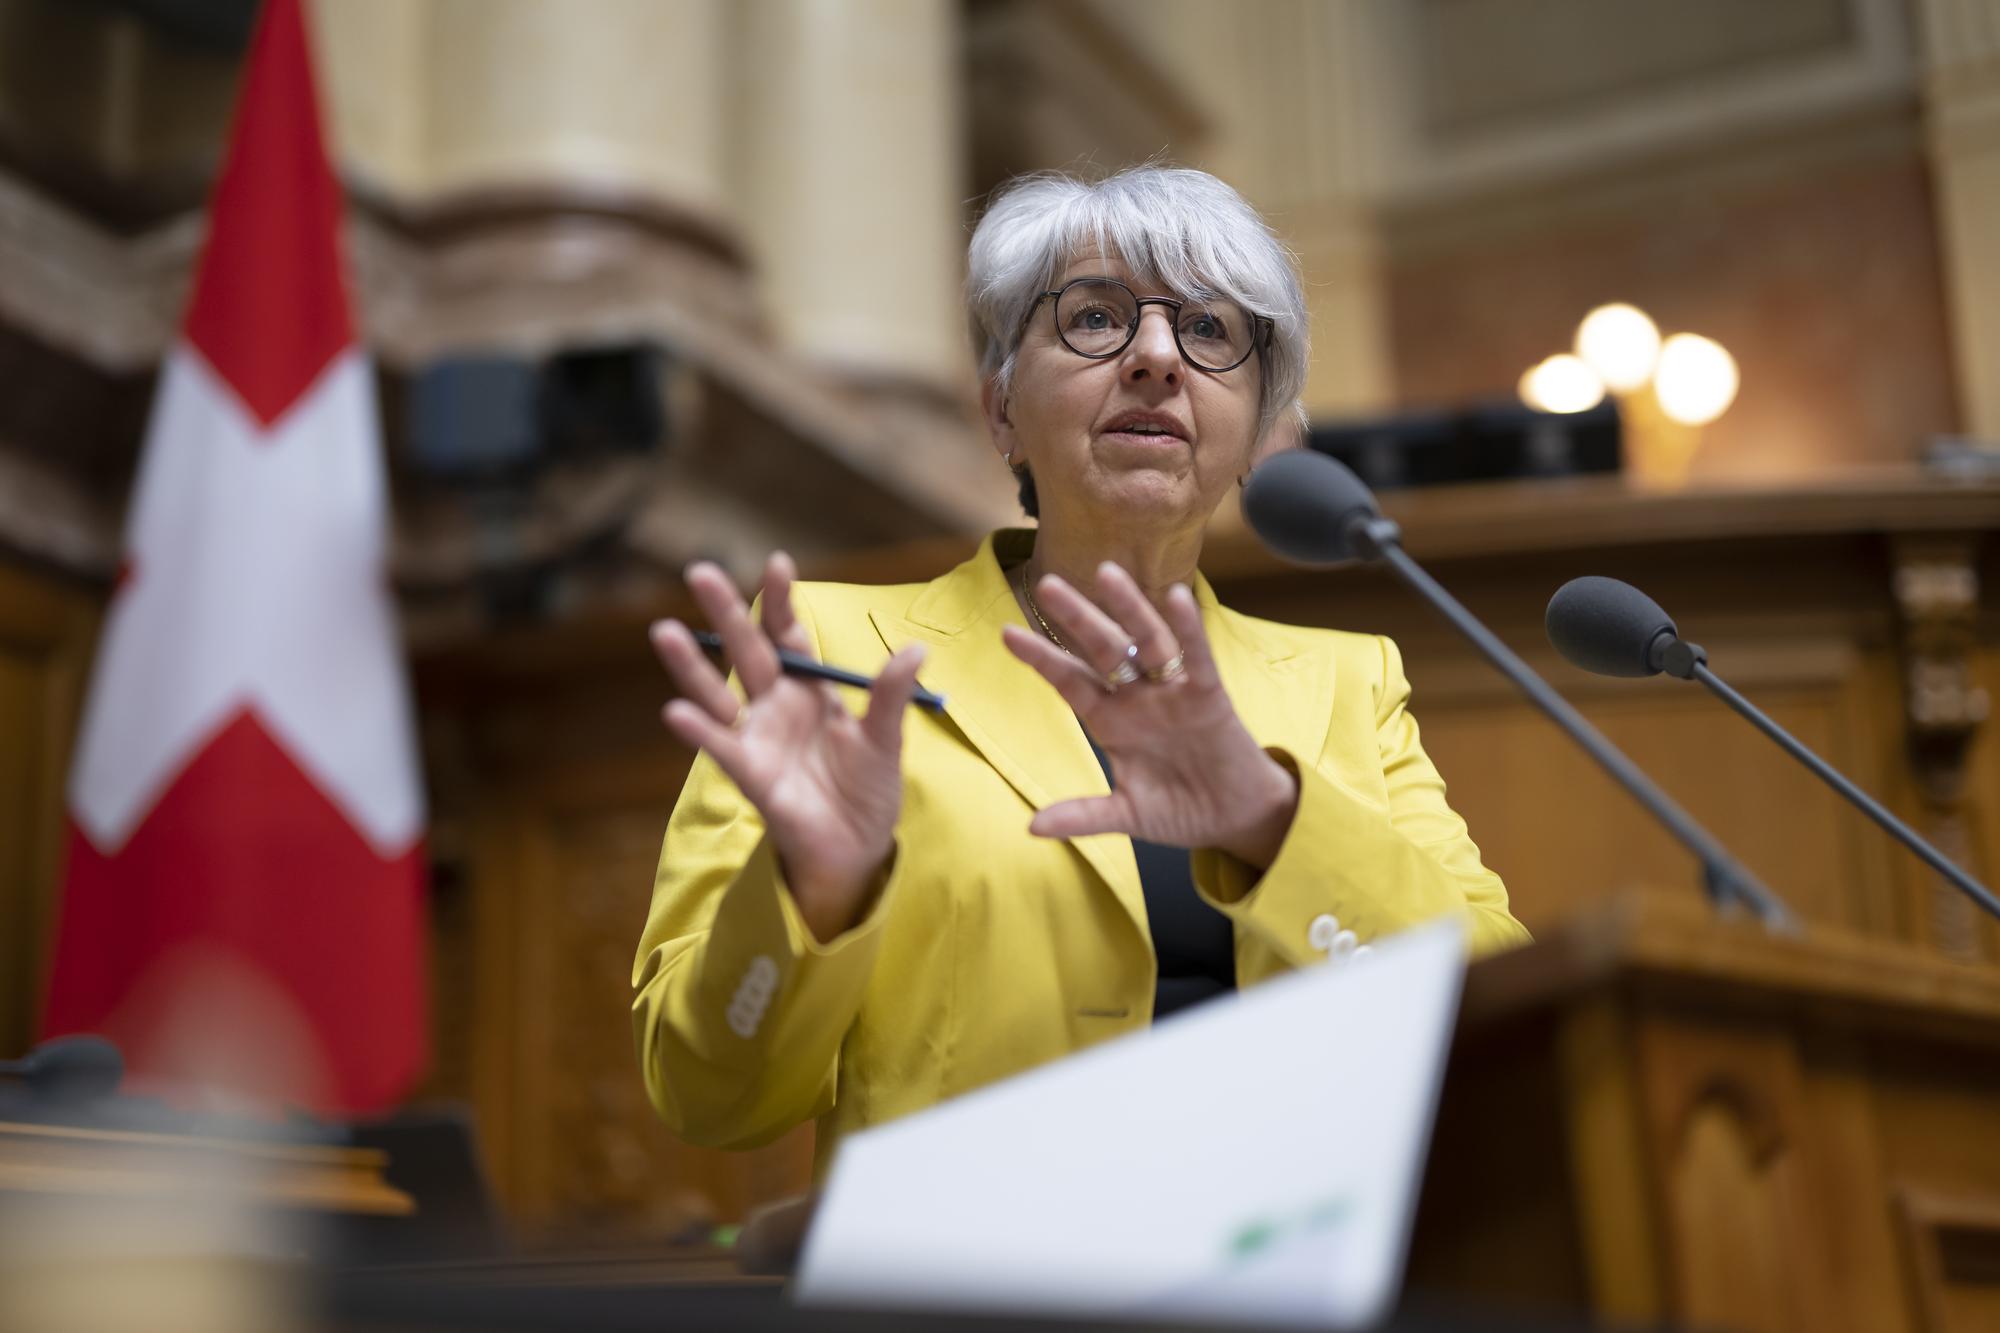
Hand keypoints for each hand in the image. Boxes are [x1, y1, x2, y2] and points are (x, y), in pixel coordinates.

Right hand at [650, 553, 926, 941]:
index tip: (777, 563)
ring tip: (665, 630)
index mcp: (810, 690)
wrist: (858, 849)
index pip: (789, 635)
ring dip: (691, 665)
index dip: (781, 602)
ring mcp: (758, 739)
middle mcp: (776, 707)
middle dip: (725, 611)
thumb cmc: (868, 790)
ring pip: (718, 693)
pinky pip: (722, 749)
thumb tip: (916, 649)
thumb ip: (891, 696)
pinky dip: (700, 731)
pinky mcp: (752, 776)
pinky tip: (676, 713)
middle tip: (699, 570)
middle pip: (747, 651)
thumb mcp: (886, 740)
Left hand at [1002, 563, 1298, 867]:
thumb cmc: (1181, 810)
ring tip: (1107, 573)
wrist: (1236, 819)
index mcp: (1112, 722)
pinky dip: (1188, 629)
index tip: (1006, 633)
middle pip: (1104, 649)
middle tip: (1048, 585)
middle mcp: (1139, 698)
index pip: (1070, 681)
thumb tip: (1032, 827)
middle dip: (1077, 618)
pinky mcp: (1209, 697)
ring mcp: (1174, 693)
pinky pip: (1197, 657)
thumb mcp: (1126, 815)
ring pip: (1148, 641)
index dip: (1041, 658)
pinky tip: (1176, 597)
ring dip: (1129, 608)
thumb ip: (1083, 816)